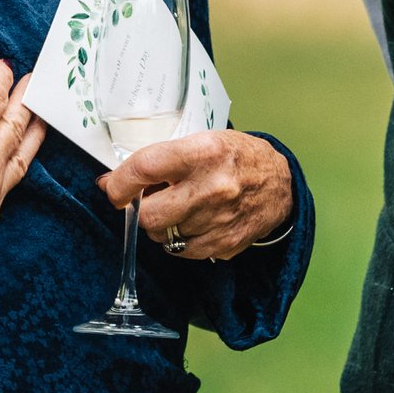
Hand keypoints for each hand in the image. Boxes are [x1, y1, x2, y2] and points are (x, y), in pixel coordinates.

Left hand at [97, 131, 293, 261]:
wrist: (281, 185)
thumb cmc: (237, 157)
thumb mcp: (204, 141)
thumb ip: (163, 160)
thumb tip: (114, 183)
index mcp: (205, 152)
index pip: (145, 168)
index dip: (120, 182)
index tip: (112, 188)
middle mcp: (213, 188)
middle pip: (149, 215)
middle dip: (141, 209)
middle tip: (150, 198)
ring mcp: (220, 221)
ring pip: (162, 236)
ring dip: (162, 224)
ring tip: (181, 206)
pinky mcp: (224, 244)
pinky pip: (181, 250)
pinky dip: (180, 238)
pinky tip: (196, 220)